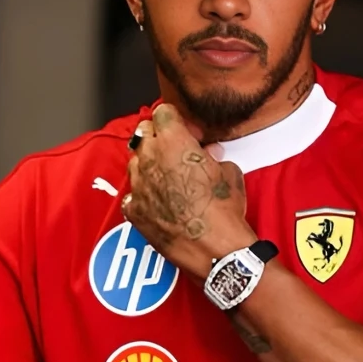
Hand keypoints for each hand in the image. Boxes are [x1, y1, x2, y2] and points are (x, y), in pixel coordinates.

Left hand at [122, 103, 255, 278]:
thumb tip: (209, 154)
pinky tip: (160, 202)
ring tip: (169, 178)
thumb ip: (213, 156)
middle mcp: (151, 159)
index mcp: (174, 142)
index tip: (188, 132)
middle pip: (143, 132)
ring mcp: (139, 185)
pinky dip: (144, 194)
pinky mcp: (134, 210)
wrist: (214, 249)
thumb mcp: (229, 172)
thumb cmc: (224, 210)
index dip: (177, 120)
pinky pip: (133, 193)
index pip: (163, 112)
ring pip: (135, 161)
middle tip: (176, 150)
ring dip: (149, 164)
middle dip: (158, 137)